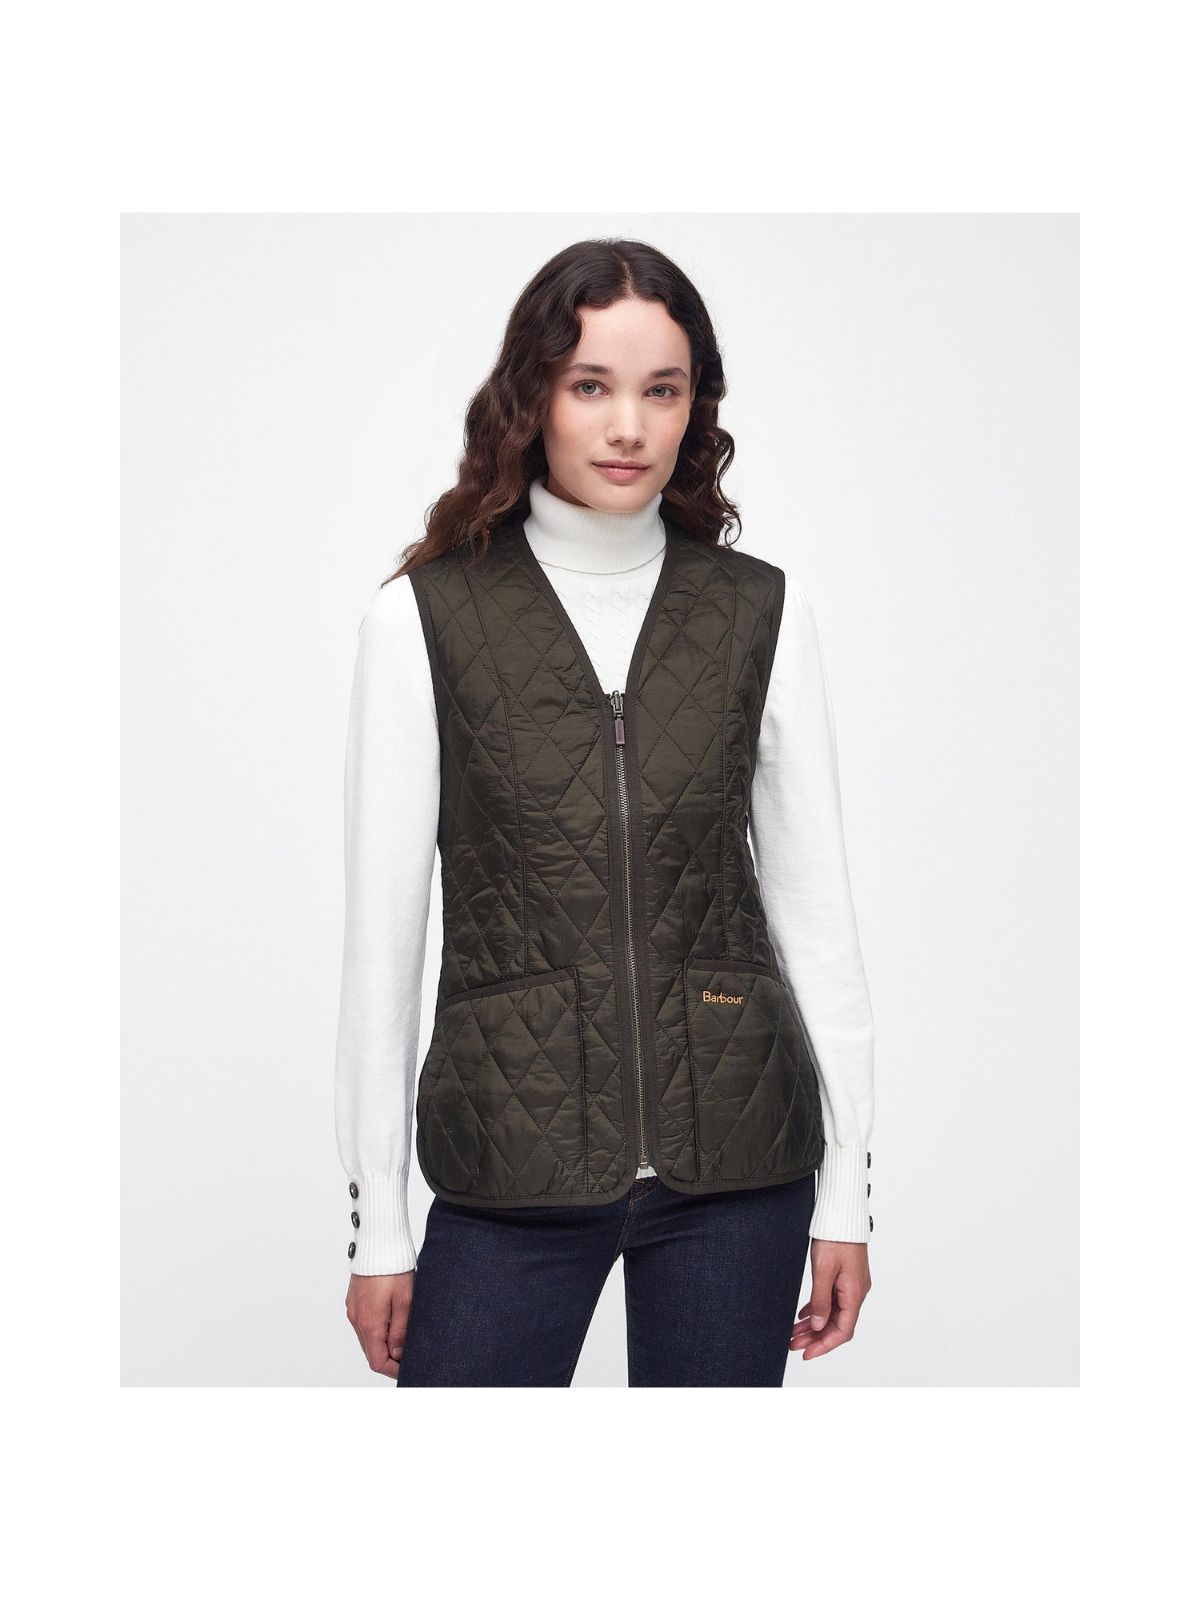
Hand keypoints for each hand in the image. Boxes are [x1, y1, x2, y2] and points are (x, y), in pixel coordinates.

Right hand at [346, 1272, 414, 1378]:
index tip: (408, 1368)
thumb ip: (400, 1332)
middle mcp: (357, 1319)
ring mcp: (353, 1310)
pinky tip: (391, 1321)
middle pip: (371, 1352)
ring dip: (382, 1343)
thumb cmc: (394, 1269)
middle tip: (409, 1355)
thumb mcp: (405, 1302)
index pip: (377, 1361)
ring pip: (367, 1338)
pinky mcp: (354, 1301)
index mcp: (370, 1323)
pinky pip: (363, 1324)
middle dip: (389, 1358)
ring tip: (403, 1337)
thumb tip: (397, 1355)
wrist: (378, 1242)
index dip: (393, 1370)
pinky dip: (376, 1330)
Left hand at [790, 1239, 870, 1359]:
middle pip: (836, 1324)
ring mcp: (851, 1285)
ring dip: (814, 1325)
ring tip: (794, 1333)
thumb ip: (820, 1300)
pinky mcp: (845, 1277)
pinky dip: (818, 1309)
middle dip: (815, 1337)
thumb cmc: (836, 1238)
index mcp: (854, 1294)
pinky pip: (831, 1300)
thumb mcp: (823, 1270)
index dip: (824, 1345)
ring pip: (832, 1313)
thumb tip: (819, 1326)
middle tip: (793, 1344)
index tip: (806, 1353)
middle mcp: (856, 1292)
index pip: (842, 1331)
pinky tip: (804, 1315)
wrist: (842, 1214)